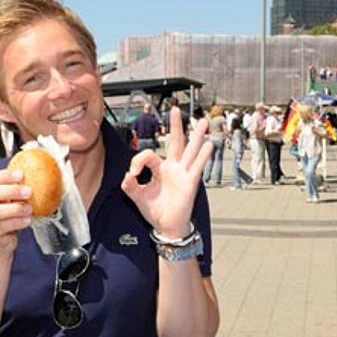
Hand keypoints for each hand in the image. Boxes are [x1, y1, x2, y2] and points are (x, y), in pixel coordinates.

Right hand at [0, 169, 32, 256]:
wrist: (0, 246)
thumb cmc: (8, 221)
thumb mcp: (11, 204)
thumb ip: (17, 193)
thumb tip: (37, 178)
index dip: (6, 175)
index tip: (21, 174)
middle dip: (12, 190)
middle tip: (28, 191)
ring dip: (16, 208)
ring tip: (29, 208)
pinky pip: (3, 227)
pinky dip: (17, 222)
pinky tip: (27, 220)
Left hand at [121, 107, 212, 238]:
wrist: (166, 226)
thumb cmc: (155, 211)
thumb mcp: (137, 197)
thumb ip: (130, 186)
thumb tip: (127, 177)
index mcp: (159, 169)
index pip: (148, 155)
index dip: (138, 161)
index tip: (132, 174)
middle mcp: (173, 168)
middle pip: (175, 142)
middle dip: (175, 126)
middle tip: (175, 109)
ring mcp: (183, 174)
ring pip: (190, 151)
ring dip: (197, 136)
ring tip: (203, 122)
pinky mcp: (190, 183)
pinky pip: (197, 167)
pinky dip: (203, 156)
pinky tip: (209, 145)